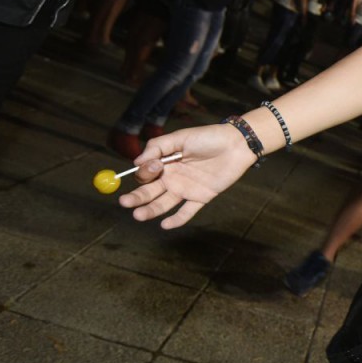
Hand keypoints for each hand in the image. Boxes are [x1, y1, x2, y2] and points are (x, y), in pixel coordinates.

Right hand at [118, 124, 257, 229]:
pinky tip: (165, 225)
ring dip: (150, 210)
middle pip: (149, 191)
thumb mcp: (180, 137)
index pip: (145, 173)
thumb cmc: (208, 137)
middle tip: (125, 202)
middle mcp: (172, 178)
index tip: (154, 166)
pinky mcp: (201, 197)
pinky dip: (177, 220)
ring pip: (163, 204)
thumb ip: (158, 147)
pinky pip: (187, 212)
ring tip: (138, 216)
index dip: (145, 172)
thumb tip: (136, 162)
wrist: (237, 145)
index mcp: (164, 162)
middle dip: (136, 197)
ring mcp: (185, 189)